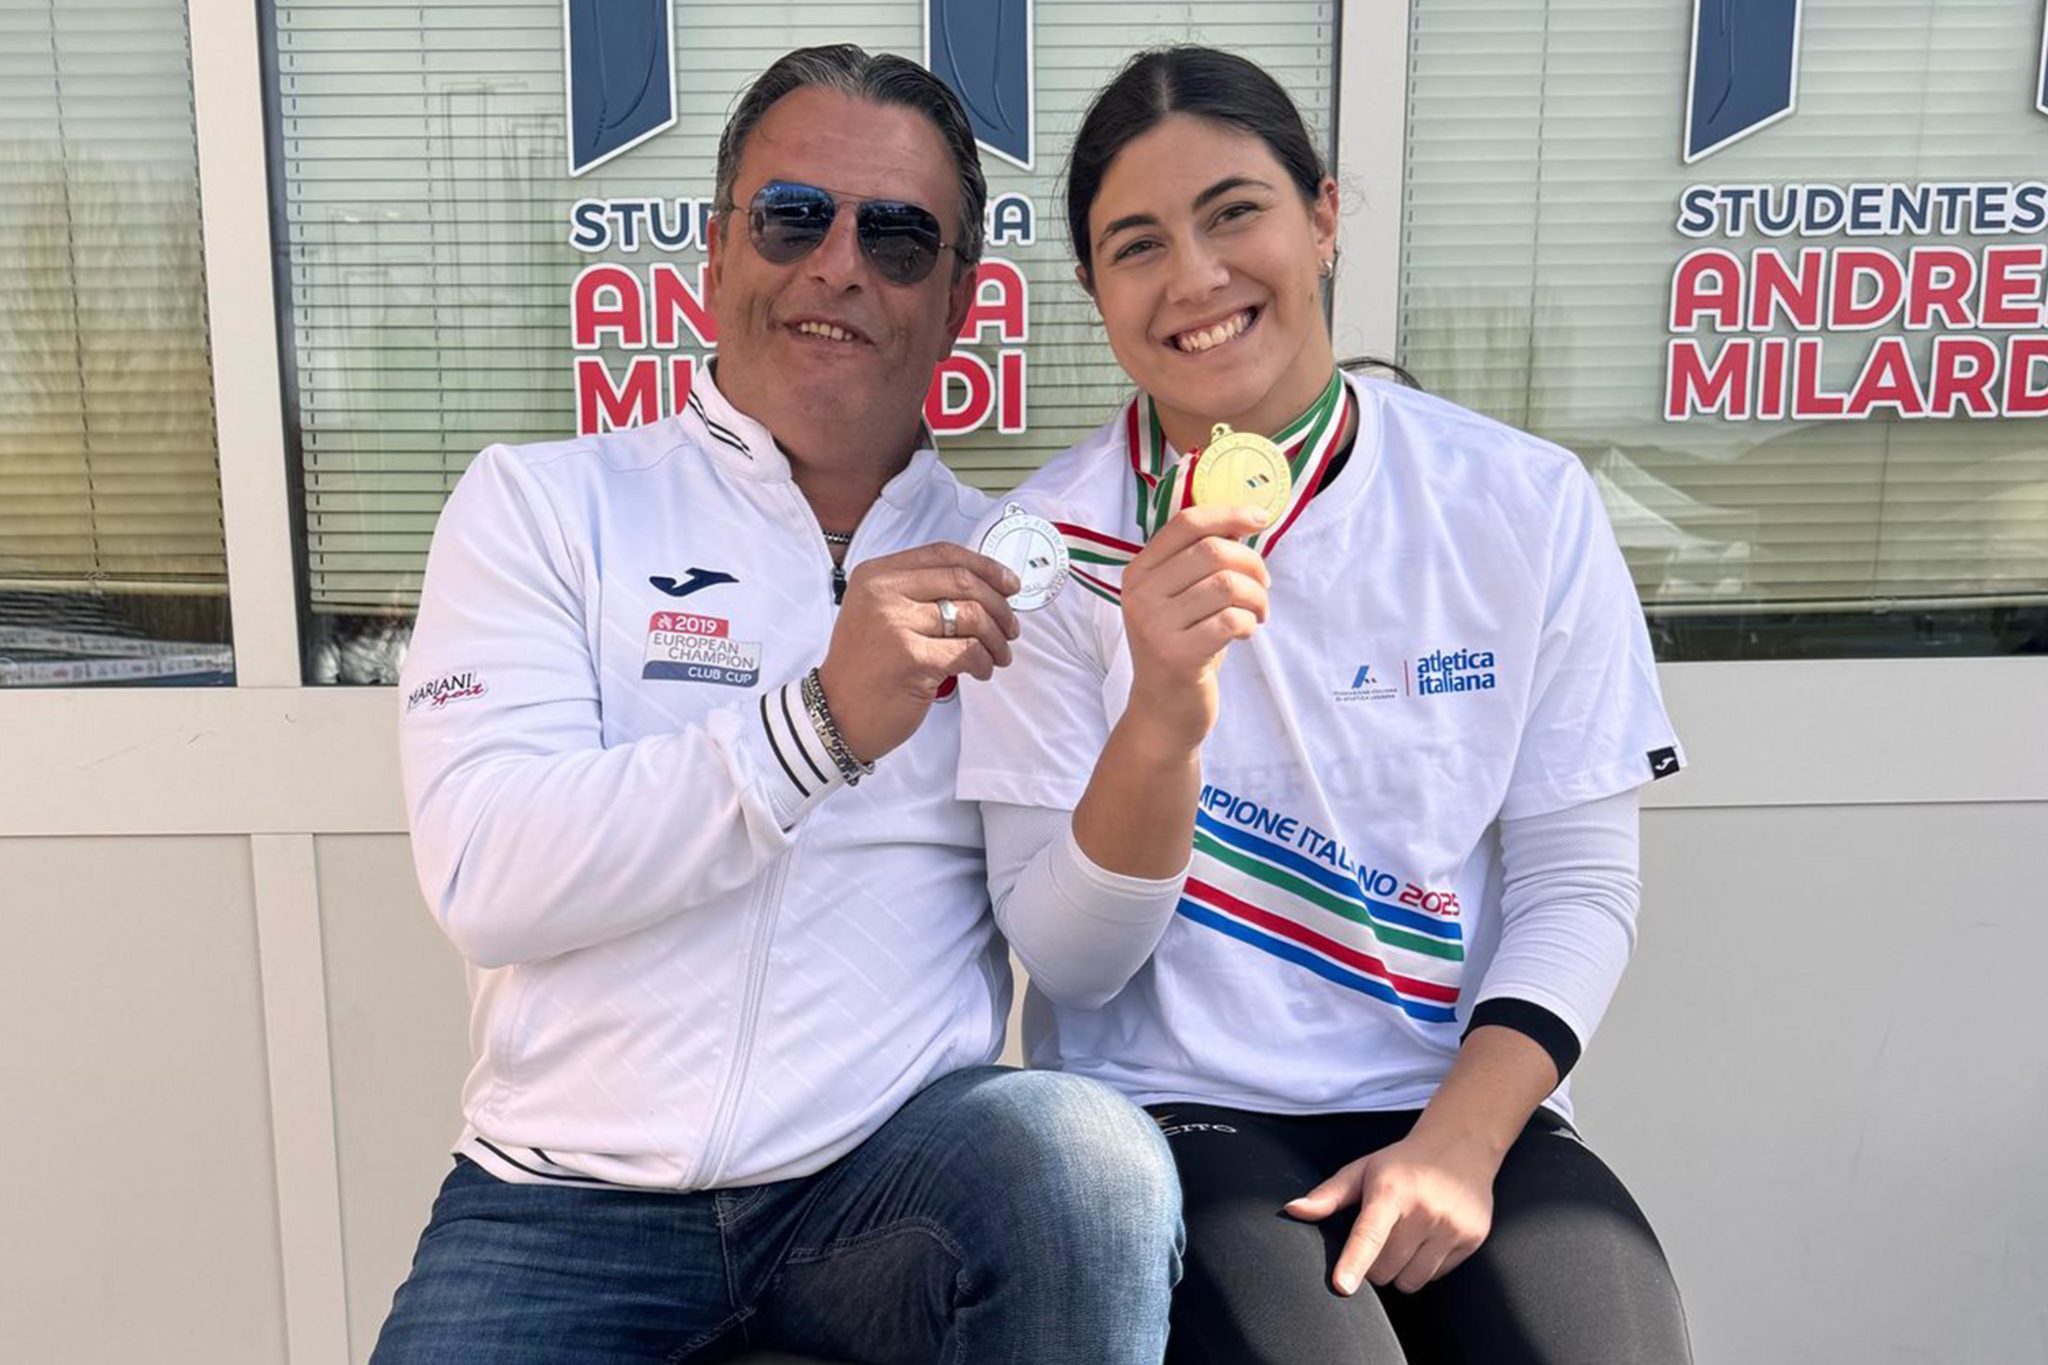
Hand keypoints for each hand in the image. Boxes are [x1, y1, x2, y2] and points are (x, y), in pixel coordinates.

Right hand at [816, 543, 1019, 762]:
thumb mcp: (881, 614)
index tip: (1009, 585)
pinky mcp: (912, 659)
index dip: (985, 566)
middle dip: (1000, 606)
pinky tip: (981, 670)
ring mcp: (895, 624)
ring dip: (996, 639)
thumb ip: (921, 593)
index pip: (943, 554)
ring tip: (998, 655)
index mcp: (877, 575)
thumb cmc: (867, 668)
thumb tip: (986, 585)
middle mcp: (883, 592)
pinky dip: (984, 661)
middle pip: (963, 581)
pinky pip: (968, 650)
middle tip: (1010, 628)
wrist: (837, 714)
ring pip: (972, 616)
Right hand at [1117, 505, 1271, 752]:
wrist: (1164, 709)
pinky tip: (1245, 634)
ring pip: (1226, 585)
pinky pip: (1230, 620)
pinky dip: (1249, 623)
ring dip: (1256, 597)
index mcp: (1139, 572)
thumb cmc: (1182, 645)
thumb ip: (1201, 561)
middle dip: (1252, 564)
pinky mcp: (1175, 655)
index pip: (1186, 523)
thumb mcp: (1181, 598)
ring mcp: (1154, 625)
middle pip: (1212, 550)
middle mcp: (1140, 594)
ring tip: (1257, 613)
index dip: (1228, 514)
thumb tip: (1243, 520)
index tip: (1259, 518)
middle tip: (1263, 587)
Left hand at [1283, 1132, 1497, 1295]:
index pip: (1369, 1234)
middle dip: (1374, 1266)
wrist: (1461, 1146)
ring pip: (1411, 1280)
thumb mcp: (1363, 1170)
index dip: (1354, 1262)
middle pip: (1385, 1269)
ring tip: (1404, 1239)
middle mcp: (1424, 1210)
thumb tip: (1292, 1210)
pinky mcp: (1471, 1239)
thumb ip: (1327, 1196)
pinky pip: (1436, 1277)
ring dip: (1400, 1270)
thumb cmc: (1403, 1163)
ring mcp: (1451, 1226)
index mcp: (1390, 1191)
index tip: (1343, 1286)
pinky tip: (1427, 1239)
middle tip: (1380, 1240)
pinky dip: (1424, 1267)